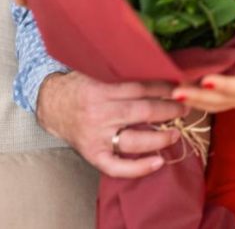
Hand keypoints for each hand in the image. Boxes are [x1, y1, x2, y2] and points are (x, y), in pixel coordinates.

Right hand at [37, 72, 188, 177]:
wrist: (50, 104)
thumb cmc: (78, 85)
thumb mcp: (96, 70)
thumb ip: (121, 71)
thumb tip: (156, 66)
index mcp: (100, 90)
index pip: (140, 89)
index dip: (163, 88)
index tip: (180, 88)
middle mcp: (99, 114)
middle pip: (142, 112)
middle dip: (168, 110)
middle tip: (185, 108)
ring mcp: (96, 137)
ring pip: (134, 141)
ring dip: (160, 138)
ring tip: (176, 134)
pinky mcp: (93, 154)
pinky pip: (117, 167)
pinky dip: (139, 168)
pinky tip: (158, 162)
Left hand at [171, 19, 234, 115]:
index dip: (223, 84)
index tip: (206, 80)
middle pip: (219, 100)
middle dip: (196, 97)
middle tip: (174, 91)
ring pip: (212, 105)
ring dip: (191, 101)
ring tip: (169, 92)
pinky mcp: (232, 101)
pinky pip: (212, 105)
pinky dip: (195, 102)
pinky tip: (178, 94)